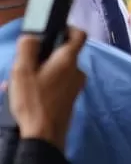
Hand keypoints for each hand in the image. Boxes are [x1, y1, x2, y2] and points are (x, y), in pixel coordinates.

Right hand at [5, 29, 87, 149]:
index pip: (79, 35)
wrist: (44, 135)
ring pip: (57, 70)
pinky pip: (57, 83)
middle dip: (43, 55)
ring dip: (40, 71)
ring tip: (17, 82)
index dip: (68, 28)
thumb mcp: (22, 71)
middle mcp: (77, 71)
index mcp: (68, 60)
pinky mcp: (70, 98)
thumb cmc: (33, 101)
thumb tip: (33, 36)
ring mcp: (75, 86)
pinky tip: (25, 94)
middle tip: (24, 64)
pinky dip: (43, 84)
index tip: (52, 31)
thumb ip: (28, 49)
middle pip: (63, 54)